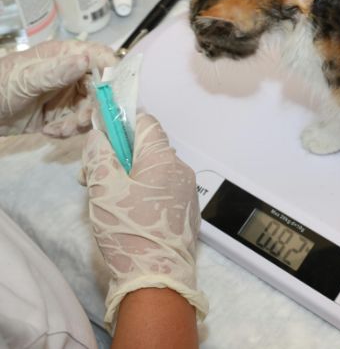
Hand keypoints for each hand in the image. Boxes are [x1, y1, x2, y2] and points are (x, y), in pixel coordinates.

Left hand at [0, 40, 115, 135]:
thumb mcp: (26, 78)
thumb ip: (57, 71)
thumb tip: (86, 59)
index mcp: (66, 55)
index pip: (101, 57)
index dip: (112, 73)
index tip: (111, 94)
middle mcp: (73, 73)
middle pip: (102, 88)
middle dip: (94, 107)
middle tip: (80, 121)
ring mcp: (70, 94)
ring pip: (93, 109)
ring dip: (80, 123)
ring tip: (59, 129)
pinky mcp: (64, 114)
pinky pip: (79, 124)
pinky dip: (68, 130)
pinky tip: (49, 131)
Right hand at [81, 113, 207, 329]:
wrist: (158, 279)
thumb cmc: (129, 229)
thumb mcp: (103, 189)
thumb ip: (100, 155)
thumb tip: (100, 137)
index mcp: (163, 158)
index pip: (146, 122)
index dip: (122, 123)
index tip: (102, 136)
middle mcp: (181, 170)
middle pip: (147, 148)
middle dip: (118, 155)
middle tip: (93, 176)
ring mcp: (186, 192)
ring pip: (152, 171)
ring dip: (128, 176)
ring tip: (105, 198)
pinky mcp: (185, 212)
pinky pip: (161, 190)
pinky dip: (142, 193)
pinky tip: (127, 213)